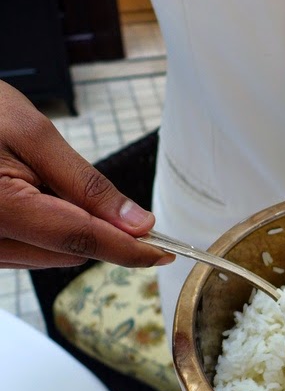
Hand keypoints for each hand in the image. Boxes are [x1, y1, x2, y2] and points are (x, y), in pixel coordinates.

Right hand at [0, 81, 172, 268]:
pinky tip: (28, 197)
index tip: (163, 251)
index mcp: (0, 210)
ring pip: (51, 256)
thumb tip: (136, 222)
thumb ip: (86, 185)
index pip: (81, 240)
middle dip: (94, 228)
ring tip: (36, 181)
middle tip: (76, 182)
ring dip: (67, 230)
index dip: (129, 249)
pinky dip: (44, 231)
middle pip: (70, 252)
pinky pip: (28, 252)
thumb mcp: (32, 134)